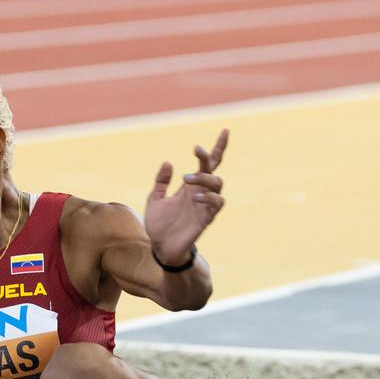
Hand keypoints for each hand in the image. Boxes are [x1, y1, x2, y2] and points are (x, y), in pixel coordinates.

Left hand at [145, 129, 227, 264]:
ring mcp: (204, 205)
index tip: (224, 131)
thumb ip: (161, 181)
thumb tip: (168, 162)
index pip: (207, 163)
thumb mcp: (155, 199)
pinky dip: (209, 197)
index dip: (217, 148)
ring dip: (205, 178)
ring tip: (188, 179)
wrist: (160, 247)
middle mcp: (200, 193)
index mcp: (189, 186)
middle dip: (209, 158)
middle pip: (214, 170)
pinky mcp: (206, 218)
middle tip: (196, 151)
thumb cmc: (159, 224)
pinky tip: (196, 196)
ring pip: (218, 184)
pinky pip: (216, 203)